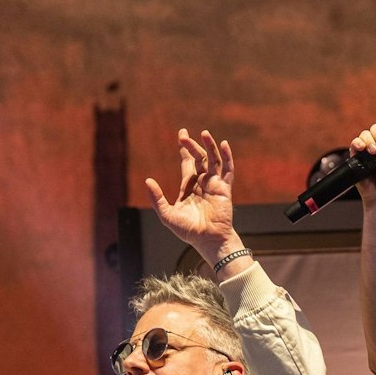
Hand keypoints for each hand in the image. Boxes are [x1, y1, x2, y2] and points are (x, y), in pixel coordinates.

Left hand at [144, 129, 240, 264]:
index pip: (187, 163)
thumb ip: (157, 198)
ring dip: (209, 147)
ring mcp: (215, 185)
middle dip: (192, 146)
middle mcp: (203, 183)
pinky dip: (227, 157)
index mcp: (189, 187)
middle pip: (199, 159)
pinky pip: (227, 170)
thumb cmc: (189, 231)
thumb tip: (148, 180)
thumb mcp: (167, 214)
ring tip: (204, 133)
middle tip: (183, 134)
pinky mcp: (224, 189)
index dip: (184, 149)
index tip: (182, 135)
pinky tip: (224, 144)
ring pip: (212, 160)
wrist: (208, 240)